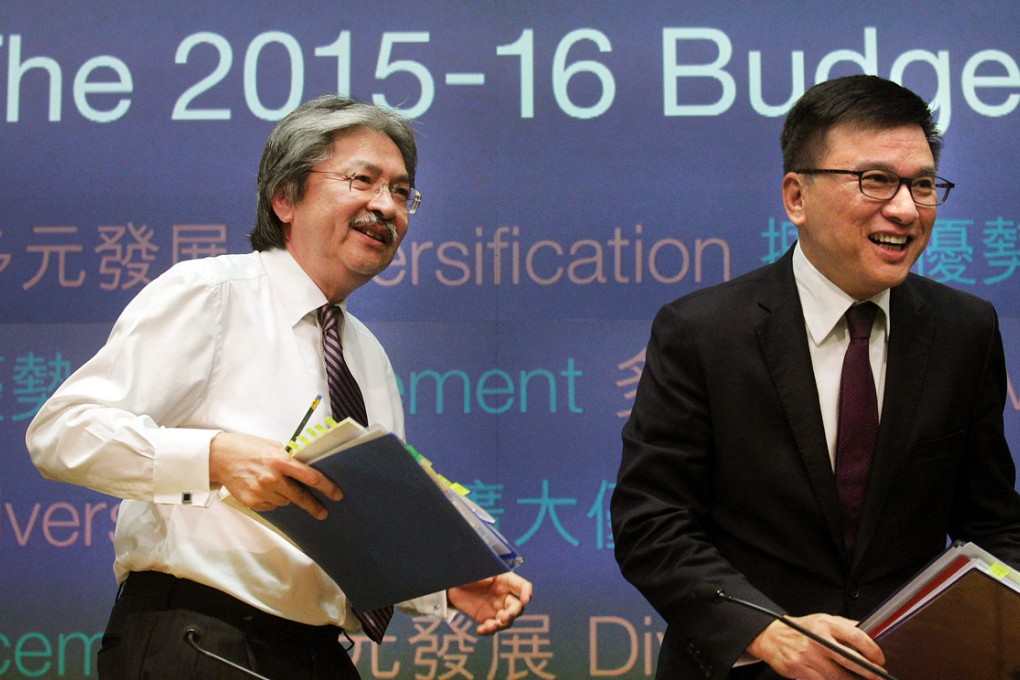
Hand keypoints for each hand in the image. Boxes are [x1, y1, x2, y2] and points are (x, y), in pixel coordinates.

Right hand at [209, 432, 341, 518]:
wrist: (219, 457)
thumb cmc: (248, 448)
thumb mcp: (272, 446)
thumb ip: (289, 458)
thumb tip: (307, 469)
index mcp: (280, 460)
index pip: (310, 476)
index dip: (326, 487)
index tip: (336, 494)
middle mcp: (272, 478)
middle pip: (300, 497)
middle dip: (314, 506)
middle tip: (323, 512)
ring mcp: (261, 491)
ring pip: (285, 502)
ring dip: (287, 497)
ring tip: (276, 484)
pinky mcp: (252, 502)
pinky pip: (271, 506)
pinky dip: (273, 500)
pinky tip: (264, 489)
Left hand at [447, 573, 532, 634]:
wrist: (453, 587)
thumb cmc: (467, 575)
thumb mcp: (475, 573)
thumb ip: (483, 576)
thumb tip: (489, 579)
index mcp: (506, 581)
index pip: (523, 586)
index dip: (527, 593)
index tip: (525, 600)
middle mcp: (505, 596)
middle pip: (518, 607)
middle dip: (513, 614)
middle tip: (503, 618)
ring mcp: (498, 608)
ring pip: (508, 620)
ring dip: (501, 625)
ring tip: (489, 626)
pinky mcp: (488, 618)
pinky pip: (494, 627)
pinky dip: (489, 630)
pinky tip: (480, 630)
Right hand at [747, 613, 887, 679]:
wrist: (772, 638)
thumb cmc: (801, 629)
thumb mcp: (823, 620)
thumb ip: (845, 626)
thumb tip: (869, 631)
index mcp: (825, 624)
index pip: (854, 635)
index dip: (871, 649)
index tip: (879, 659)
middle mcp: (816, 639)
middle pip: (848, 658)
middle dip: (868, 671)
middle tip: (879, 676)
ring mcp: (807, 656)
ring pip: (838, 676)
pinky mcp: (800, 670)